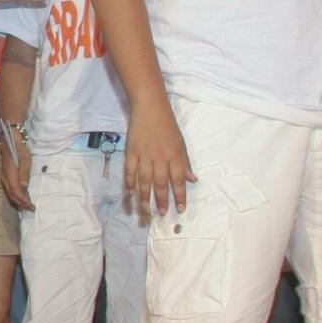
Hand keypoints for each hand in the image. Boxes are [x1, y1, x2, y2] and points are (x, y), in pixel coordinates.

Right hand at [0, 129, 34, 211]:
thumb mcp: (25, 159)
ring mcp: (4, 177)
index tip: (31, 207)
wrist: (9, 142)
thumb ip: (24, 173)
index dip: (24, 201)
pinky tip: (22, 196)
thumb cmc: (19, 149)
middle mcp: (5, 178)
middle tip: (31, 209)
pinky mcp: (5, 176)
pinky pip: (10, 189)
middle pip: (12, 195)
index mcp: (10, 175)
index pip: (17, 192)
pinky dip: (16, 195)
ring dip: (18, 200)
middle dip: (21, 204)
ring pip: (10, 193)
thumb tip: (24, 187)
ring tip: (27, 205)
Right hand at [124, 99, 194, 218]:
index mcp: (175, 155)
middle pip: (161, 182)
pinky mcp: (131, 151)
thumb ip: (185, 163)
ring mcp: (144, 155)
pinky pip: (130, 170)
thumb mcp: (181, 144)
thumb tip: (192, 180)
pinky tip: (130, 193)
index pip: (178, 180)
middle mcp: (160, 157)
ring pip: (144, 179)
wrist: (150, 109)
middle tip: (162, 213)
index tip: (180, 209)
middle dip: (162, 199)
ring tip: (145, 208)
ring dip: (145, 195)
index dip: (180, 195)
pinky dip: (130, 182)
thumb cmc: (168, 126)